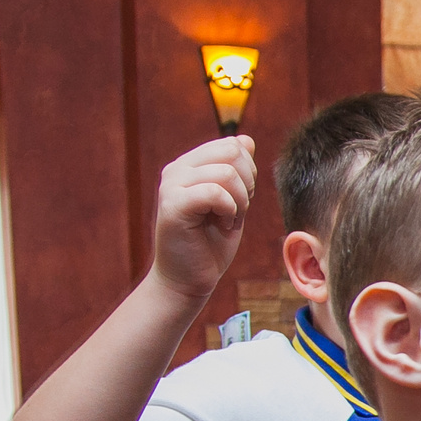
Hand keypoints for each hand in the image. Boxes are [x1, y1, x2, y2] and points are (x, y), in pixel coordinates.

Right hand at [151, 137, 256, 302]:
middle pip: (231, 151)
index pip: (232, 144)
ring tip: (228, 219)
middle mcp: (177, 170)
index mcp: (190, 165)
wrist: (188, 279)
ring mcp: (171, 185)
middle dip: (247, 182)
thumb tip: (246, 140)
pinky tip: (223, 225)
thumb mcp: (233, 202)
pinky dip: (230, 210)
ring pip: (226, 172)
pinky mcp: (172, 205)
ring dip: (239, 200)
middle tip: (237, 209)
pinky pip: (214, 192)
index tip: (241, 199)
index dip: (248, 171)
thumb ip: (237, 171)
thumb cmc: (210, 244)